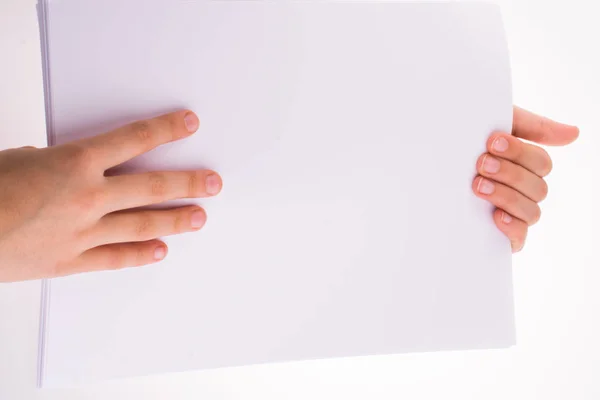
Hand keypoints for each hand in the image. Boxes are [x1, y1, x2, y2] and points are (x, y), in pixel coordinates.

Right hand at [0, 110, 221, 281]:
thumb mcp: (21, 159)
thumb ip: (58, 162)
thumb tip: (70, 165)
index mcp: (74, 162)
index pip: (134, 139)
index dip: (166, 130)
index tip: (188, 124)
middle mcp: (88, 196)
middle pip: (152, 186)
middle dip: (188, 182)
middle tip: (213, 182)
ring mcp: (83, 231)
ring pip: (143, 223)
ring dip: (176, 219)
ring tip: (200, 216)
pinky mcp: (71, 261)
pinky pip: (116, 258)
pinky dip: (141, 255)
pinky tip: (161, 251)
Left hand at [473, 106, 578, 251]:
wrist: (419, 155)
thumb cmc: (459, 140)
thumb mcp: (492, 124)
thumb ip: (533, 127)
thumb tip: (574, 133)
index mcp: (522, 164)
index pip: (541, 163)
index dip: (520, 153)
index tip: (492, 142)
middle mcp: (519, 190)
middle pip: (538, 188)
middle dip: (510, 173)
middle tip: (480, 164)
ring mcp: (508, 212)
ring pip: (531, 212)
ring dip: (506, 196)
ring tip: (477, 185)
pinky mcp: (495, 234)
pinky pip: (518, 239)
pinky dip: (512, 228)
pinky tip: (495, 216)